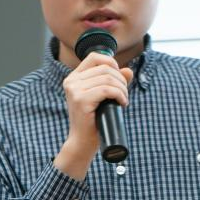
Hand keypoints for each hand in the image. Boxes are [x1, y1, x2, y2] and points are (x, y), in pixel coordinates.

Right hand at [53, 52, 134, 180]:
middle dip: (121, 80)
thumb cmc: (94, 120)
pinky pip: (107, 90)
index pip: (94, 57)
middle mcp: (71, 81)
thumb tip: (128, 71)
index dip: (111, 63)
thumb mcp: (104, 97)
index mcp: (73, 78)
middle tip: (124, 94)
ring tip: (123, 100)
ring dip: (122, 89)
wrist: (83, 142)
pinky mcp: (81, 100)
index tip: (119, 79)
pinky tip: (122, 103)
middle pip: (105, 68)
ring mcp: (74, 90)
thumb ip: (115, 82)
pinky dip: (119, 95)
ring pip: (108, 78)